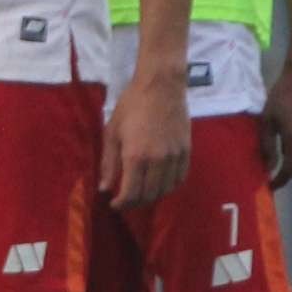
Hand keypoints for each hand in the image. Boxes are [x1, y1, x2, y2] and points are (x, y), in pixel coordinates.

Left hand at [101, 71, 189, 208]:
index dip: (122, 204)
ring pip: (166, 190)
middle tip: (126, 200)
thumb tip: (104, 189)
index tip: (114, 205)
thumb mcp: (112, 132)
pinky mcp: (186, 151)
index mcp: (136, 157)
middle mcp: (158, 161)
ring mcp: (175, 157)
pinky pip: (180, 178)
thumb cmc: (131, 106)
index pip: (131, 193)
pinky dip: (169, 186)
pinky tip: (160, 183)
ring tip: (141, 193)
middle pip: (149, 195)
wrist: (161, 86)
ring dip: (152, 196)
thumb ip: (108, 163)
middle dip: (135, 203)